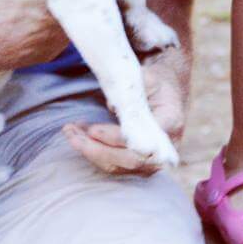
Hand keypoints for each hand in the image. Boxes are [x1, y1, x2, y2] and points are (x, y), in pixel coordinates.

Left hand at [61, 42, 188, 176]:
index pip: (144, 140)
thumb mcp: (149, 77)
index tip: (93, 129)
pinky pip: (113, 164)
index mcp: (172, 122)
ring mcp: (152, 160)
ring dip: (90, 151)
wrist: (167, 95)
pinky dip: (93, 153)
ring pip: (118, 165)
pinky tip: (77, 137)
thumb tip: (111, 105)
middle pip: (130, 160)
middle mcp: (165, 148)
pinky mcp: (137, 164)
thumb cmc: (157, 84)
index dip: (117, 138)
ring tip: (70, 132)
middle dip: (98, 150)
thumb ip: (133, 88)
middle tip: (74, 134)